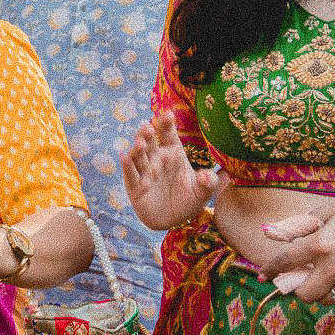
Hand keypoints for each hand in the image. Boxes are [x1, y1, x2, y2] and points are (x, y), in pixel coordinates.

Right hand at [121, 115, 228, 229]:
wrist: (173, 221)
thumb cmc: (188, 201)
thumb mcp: (202, 193)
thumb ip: (208, 183)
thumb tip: (210, 176)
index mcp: (173, 154)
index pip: (168, 136)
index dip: (167, 124)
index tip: (167, 113)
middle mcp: (157, 159)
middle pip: (150, 142)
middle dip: (148, 133)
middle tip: (148, 126)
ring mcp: (144, 172)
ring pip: (139, 156)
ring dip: (137, 148)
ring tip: (140, 143)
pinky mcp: (135, 187)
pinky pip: (130, 175)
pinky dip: (127, 166)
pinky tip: (124, 156)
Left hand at [256, 188, 334, 307]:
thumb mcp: (330, 210)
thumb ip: (300, 225)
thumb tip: (273, 233)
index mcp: (321, 242)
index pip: (286, 262)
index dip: (271, 270)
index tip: (264, 276)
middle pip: (304, 294)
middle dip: (300, 288)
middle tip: (304, 278)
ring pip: (327, 301)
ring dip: (323, 291)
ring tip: (328, 276)